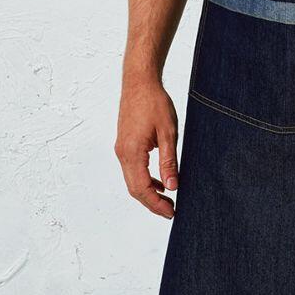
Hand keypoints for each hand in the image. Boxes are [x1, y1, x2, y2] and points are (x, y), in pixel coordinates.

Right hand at [115, 72, 178, 218]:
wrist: (139, 82)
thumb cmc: (155, 103)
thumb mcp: (168, 133)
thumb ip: (169, 161)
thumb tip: (172, 186)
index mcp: (132, 152)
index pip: (142, 188)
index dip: (156, 204)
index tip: (172, 212)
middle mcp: (122, 153)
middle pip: (134, 188)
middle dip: (152, 203)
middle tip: (171, 210)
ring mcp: (121, 149)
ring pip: (132, 180)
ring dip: (148, 192)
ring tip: (167, 199)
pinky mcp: (125, 144)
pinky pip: (133, 169)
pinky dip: (145, 179)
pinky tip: (159, 182)